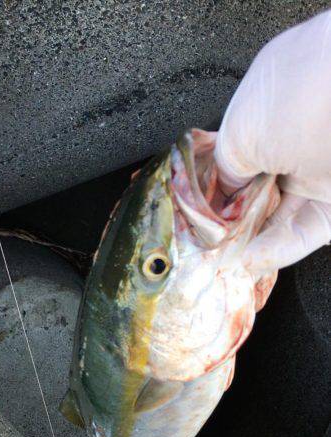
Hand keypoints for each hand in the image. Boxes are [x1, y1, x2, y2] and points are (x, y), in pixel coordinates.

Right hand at [215, 10, 330, 273]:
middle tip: (206, 243)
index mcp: (268, 107)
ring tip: (222, 260)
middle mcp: (294, 138)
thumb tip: (220, 192)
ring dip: (248, 242)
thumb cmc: (302, 97)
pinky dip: (276, 250)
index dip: (213, 187)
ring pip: (278, 217)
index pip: (236, 155)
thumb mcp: (241, 131)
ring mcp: (319, 172)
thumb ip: (225, 166)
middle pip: (256, 191)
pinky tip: (250, 260)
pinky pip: (304, 233)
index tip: (195, 214)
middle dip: (230, 218)